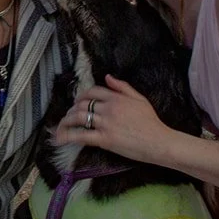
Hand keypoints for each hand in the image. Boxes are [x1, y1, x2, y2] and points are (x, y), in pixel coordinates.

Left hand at [53, 76, 173, 163]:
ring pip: (78, 118)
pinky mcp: (104, 139)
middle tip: (67, 118)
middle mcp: (108, 108)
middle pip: (81, 104)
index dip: (81, 97)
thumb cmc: (151, 122)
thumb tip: (108, 77)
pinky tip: (59, 139)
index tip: (76, 103)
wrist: (158, 142)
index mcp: (116, 97)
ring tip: (60, 128)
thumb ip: (123, 87)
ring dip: (65, 122)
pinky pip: (81, 135)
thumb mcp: (140, 99)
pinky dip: (67, 136)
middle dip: (71, 111)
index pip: (92, 92)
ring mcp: (105, 123)